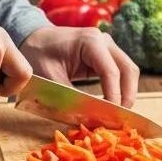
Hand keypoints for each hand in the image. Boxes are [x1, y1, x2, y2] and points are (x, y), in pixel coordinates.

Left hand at [20, 26, 139, 107]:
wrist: (33, 39)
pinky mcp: (106, 56)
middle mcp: (104, 41)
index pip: (111, 72)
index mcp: (90, 41)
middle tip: (118, 120)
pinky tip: (111, 106)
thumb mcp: (50, 79)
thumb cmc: (38, 55)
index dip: (114, 97)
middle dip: (127, 97)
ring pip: (129, 72)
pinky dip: (120, 90)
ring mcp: (108, 47)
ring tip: (115, 116)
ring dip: (126, 94)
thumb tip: (91, 119)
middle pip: (129, 70)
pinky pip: (120, 74)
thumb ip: (71, 98)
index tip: (110, 118)